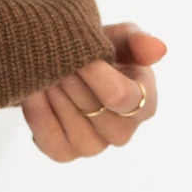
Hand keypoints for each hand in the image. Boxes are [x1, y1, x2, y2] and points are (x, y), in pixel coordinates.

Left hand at [21, 23, 165, 161]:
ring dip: (54, 91)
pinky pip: (49, 139)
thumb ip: (137, 41)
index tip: (78, 53)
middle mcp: (122, 132)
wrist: (66, 66)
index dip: (96, 74)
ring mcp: (93, 146)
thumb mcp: (120, 39)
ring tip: (44, 67)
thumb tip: (159, 49)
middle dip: (71, 77)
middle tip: (54, 54)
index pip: (121, 97)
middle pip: (92, 107)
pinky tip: (33, 89)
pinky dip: (37, 112)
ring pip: (70, 122)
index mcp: (144, 103)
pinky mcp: (64, 153)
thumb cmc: (101, 53)